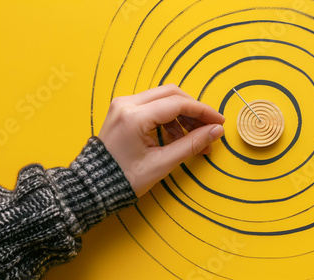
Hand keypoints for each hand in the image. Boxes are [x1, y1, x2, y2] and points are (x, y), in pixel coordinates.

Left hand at [98, 84, 224, 197]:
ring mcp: (122, 104)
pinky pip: (152, 106)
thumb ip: (191, 144)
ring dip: (182, 115)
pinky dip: (168, 118)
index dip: (203, 111)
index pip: (178, 103)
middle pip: (171, 94)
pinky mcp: (122, 110)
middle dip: (193, 111)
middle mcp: (126, 103)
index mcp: (134, 117)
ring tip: (193, 140)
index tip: (219, 122)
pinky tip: (176, 138)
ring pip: (162, 98)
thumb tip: (216, 131)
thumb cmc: (124, 179)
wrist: (94, 186)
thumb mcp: (161, 164)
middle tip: (209, 129)